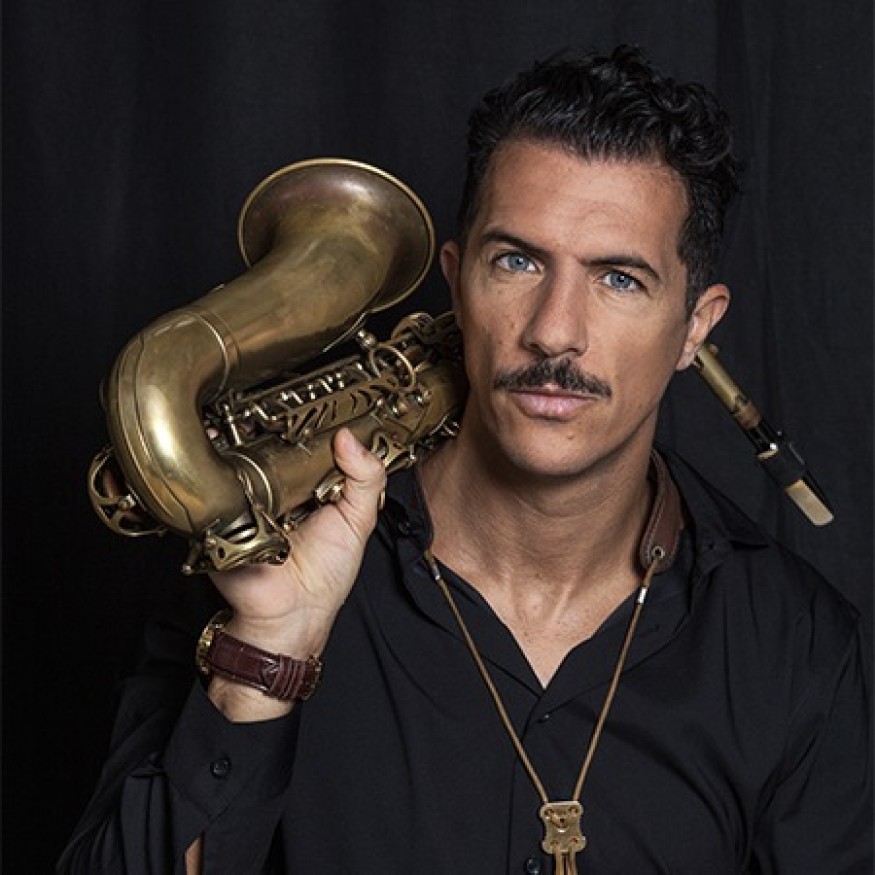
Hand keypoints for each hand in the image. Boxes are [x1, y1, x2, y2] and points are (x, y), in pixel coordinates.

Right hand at [208, 427, 385, 658]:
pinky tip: (229, 452)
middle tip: (286, 406)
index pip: (307, 441)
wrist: (289, 615)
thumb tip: (349, 439)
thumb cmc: (325, 575)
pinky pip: (215, 480)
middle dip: (276, 422)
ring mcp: (245, 494)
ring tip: (257, 425)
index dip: (312, 420)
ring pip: (239, 453)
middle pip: (270, 440)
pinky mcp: (220, 508)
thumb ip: (366, 479)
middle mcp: (275, 484)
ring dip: (244, 437)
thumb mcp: (358, 521)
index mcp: (308, 484)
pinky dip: (219, 464)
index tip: (320, 402)